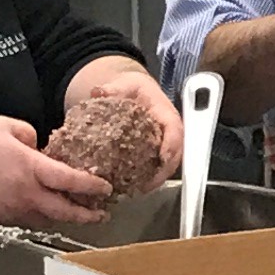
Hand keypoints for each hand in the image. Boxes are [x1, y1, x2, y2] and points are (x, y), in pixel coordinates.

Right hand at [0, 117, 114, 228]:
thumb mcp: (2, 126)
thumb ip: (28, 132)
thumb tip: (39, 145)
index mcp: (30, 168)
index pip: (70, 181)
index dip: (92, 186)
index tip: (106, 187)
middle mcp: (27, 194)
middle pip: (66, 211)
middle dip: (88, 215)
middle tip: (102, 213)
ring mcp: (15, 210)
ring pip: (50, 219)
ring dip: (67, 218)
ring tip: (80, 214)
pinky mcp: (4, 219)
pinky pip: (31, 220)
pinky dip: (45, 217)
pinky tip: (48, 210)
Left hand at [62, 53, 182, 176]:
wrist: (134, 92)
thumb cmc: (133, 88)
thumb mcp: (125, 84)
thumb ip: (113, 89)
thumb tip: (98, 93)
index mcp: (166, 113)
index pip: (175, 129)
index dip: (171, 145)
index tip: (163, 158)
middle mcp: (169, 131)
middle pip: (175, 153)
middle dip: (164, 171)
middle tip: (148, 184)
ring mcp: (164, 143)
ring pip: (168, 164)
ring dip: (157, 179)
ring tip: (140, 189)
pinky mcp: (155, 152)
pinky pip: (157, 167)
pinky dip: (148, 178)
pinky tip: (133, 187)